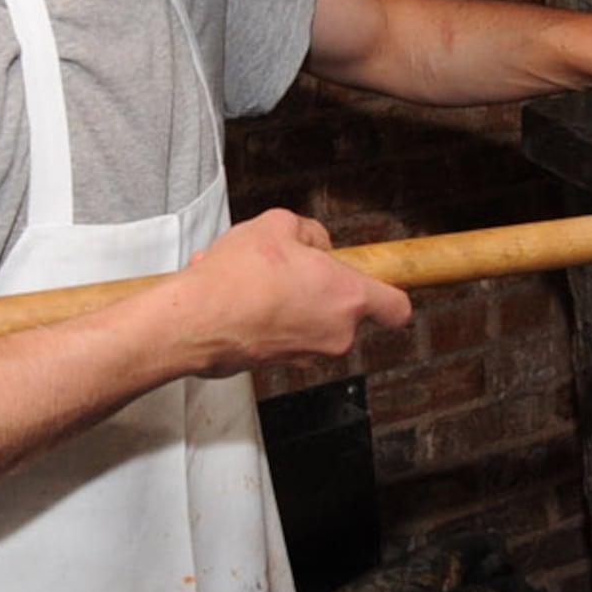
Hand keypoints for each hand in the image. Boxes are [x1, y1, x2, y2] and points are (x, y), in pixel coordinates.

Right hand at [162, 209, 410, 377]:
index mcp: (348, 297)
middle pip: (342, 307)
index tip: (378, 284)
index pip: (396, 308)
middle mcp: (336, 334)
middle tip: (285, 266)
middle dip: (316, 285)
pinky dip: (262, 315)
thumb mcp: (277, 224)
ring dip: (284, 298)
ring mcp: (308, 354)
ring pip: (306, 319)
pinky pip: (279, 333)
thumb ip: (308, 231)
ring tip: (248, 279)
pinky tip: (233, 295)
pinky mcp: (278, 366)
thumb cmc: (238, 278)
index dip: (390, 293)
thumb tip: (314, 243)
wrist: (195, 321)